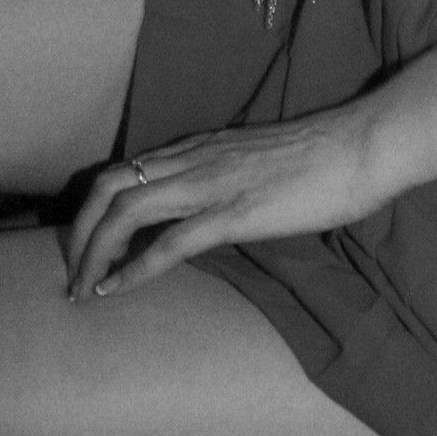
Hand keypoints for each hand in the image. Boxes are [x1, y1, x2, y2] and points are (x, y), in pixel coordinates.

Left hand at [65, 109, 386, 303]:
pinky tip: (117, 291)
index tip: (87, 245)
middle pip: (110, 186)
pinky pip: (171, 242)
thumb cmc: (326, 155)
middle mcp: (196, 160)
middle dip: (80, 232)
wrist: (362, 144)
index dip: (95, 209)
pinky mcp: (235, 212)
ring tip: (83, 290)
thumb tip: (216, 208)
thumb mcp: (260, 161)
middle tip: (73, 273)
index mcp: (202, 147)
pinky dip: (135, 268)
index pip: (127, 169)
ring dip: (95, 253)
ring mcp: (213, 184)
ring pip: (127, 209)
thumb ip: (230, 177)